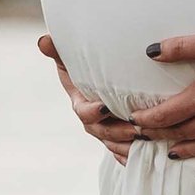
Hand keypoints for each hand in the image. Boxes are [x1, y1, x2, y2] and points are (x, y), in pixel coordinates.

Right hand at [37, 32, 140, 164]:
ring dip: (130, 145)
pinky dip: (136, 154)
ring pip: (116, 145)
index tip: (104, 107)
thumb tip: (43, 40)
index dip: (92, 112)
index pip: (83, 112)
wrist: (99, 80)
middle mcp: (94, 122)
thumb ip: (57, 51)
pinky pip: (127, 152)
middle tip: (136, 128)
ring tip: (148, 140)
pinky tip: (151, 152)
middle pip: (103, 133)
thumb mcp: (69, 59)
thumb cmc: (82, 67)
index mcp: (81, 104)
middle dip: (119, 132)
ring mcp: (107, 132)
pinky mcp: (121, 139)